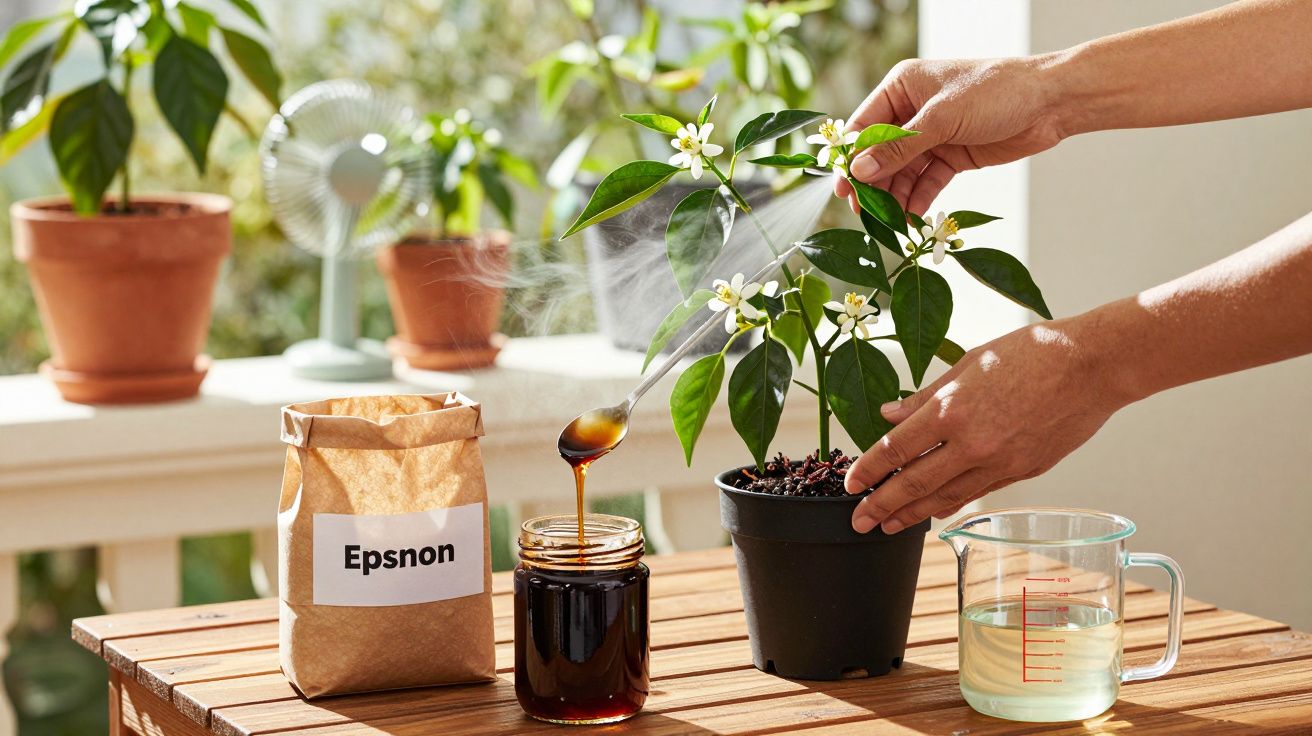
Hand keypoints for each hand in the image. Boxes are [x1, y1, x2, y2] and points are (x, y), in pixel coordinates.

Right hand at [835, 55, 1066, 215]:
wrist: (1050, 103)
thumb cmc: (995, 92)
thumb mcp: (942, 119)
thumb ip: (900, 148)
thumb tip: (860, 170)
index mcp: (903, 86)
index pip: (864, 125)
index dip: (851, 158)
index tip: (843, 189)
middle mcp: (912, 110)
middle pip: (880, 153)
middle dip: (873, 183)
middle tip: (865, 213)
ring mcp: (932, 135)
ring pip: (902, 171)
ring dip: (895, 196)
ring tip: (891, 222)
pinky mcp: (951, 155)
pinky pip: (925, 181)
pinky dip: (918, 198)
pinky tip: (912, 216)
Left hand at [843, 319, 1128, 533]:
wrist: (1092, 366)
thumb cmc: (1032, 353)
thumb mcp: (969, 363)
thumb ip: (926, 395)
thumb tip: (889, 413)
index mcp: (951, 409)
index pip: (895, 449)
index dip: (867, 470)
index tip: (850, 484)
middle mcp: (970, 442)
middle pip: (913, 483)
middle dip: (880, 505)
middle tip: (858, 521)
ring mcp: (998, 461)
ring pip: (944, 496)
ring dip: (911, 514)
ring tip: (888, 525)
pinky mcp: (1023, 471)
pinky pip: (977, 493)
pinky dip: (950, 504)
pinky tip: (934, 512)